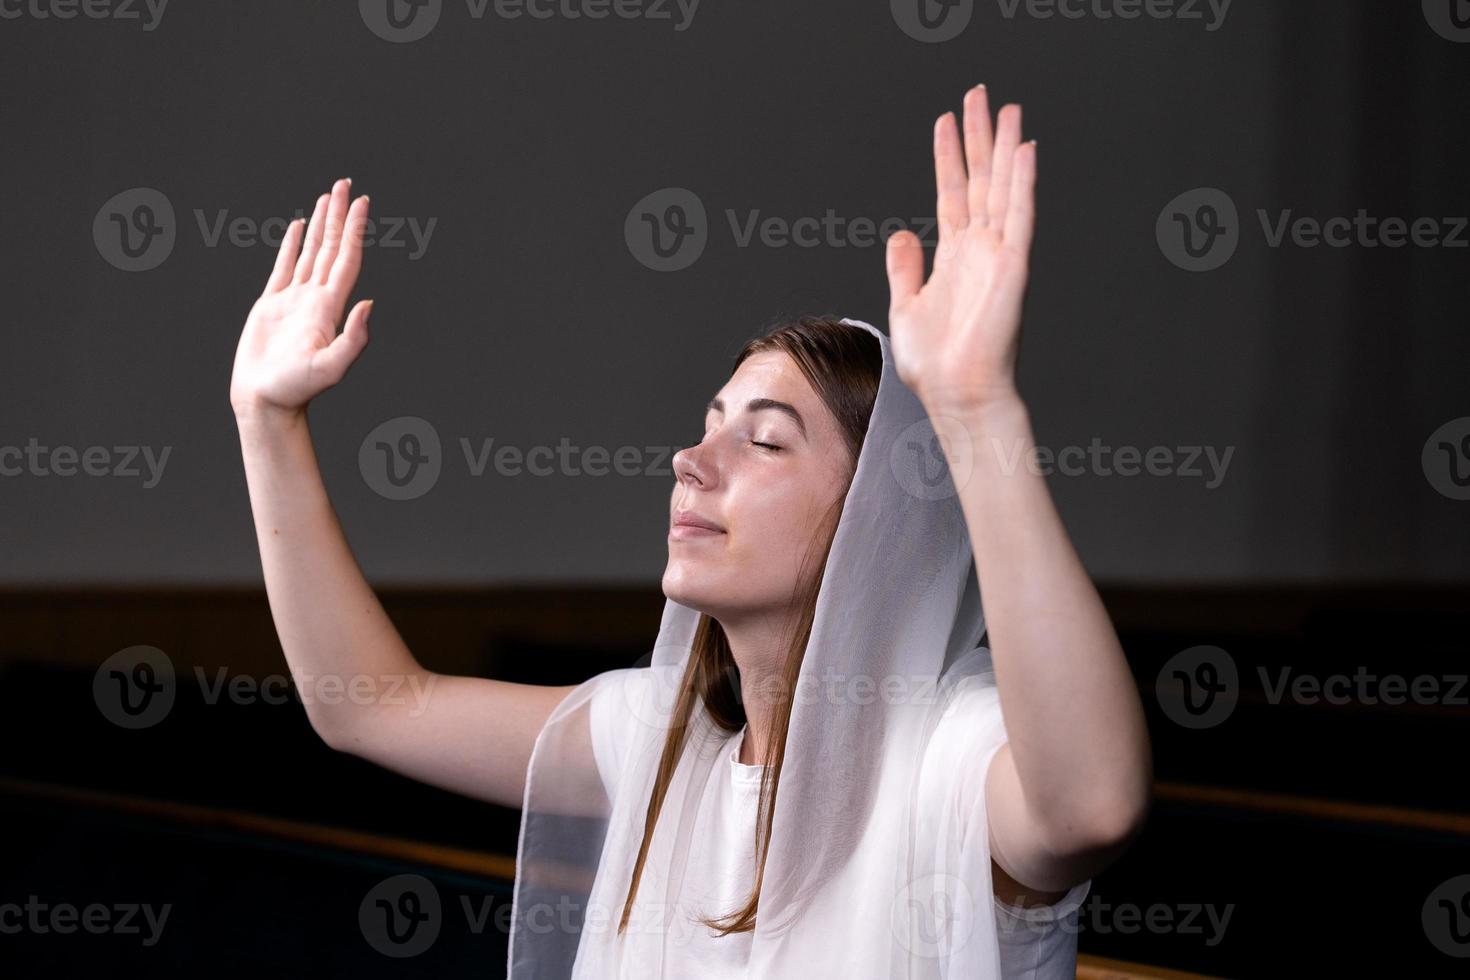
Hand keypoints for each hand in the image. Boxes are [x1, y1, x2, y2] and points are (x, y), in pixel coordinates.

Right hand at [230, 178, 373, 422]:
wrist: (265, 401)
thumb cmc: (296, 389)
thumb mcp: (331, 368)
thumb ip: (355, 339)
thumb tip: (371, 304)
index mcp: (330, 307)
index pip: (347, 258)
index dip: (355, 230)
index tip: (363, 202)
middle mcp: (316, 299)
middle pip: (332, 248)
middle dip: (339, 216)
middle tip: (345, 184)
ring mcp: (295, 300)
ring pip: (311, 252)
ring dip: (321, 225)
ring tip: (328, 197)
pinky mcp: (272, 305)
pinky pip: (284, 266)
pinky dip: (292, 245)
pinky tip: (298, 227)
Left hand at [885, 85, 1036, 413]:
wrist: (956, 394)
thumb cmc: (936, 363)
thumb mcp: (907, 305)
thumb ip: (906, 268)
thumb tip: (900, 235)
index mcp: (954, 257)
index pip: (952, 192)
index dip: (948, 155)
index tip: (945, 120)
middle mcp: (979, 250)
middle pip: (980, 179)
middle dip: (978, 136)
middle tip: (978, 94)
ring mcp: (999, 255)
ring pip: (1004, 188)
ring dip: (1004, 147)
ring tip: (1006, 108)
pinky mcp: (1013, 267)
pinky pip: (1020, 217)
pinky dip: (1023, 183)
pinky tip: (1025, 150)